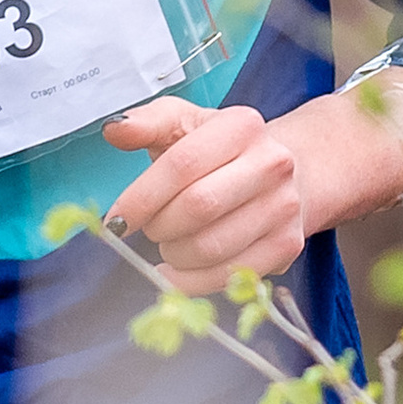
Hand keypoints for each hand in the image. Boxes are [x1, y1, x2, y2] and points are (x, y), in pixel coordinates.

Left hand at [102, 94, 308, 286]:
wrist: (281, 174)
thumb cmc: (219, 151)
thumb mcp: (183, 124)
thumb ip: (147, 123)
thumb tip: (115, 129)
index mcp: (241, 126)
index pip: (181, 165)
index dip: (141, 197)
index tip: (117, 219)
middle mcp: (271, 164)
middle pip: (198, 207)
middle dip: (159, 226)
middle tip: (149, 228)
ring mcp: (283, 207)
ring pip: (210, 247)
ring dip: (174, 254)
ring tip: (169, 243)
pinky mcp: (287, 245)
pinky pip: (227, 276)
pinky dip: (190, 281)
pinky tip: (178, 268)